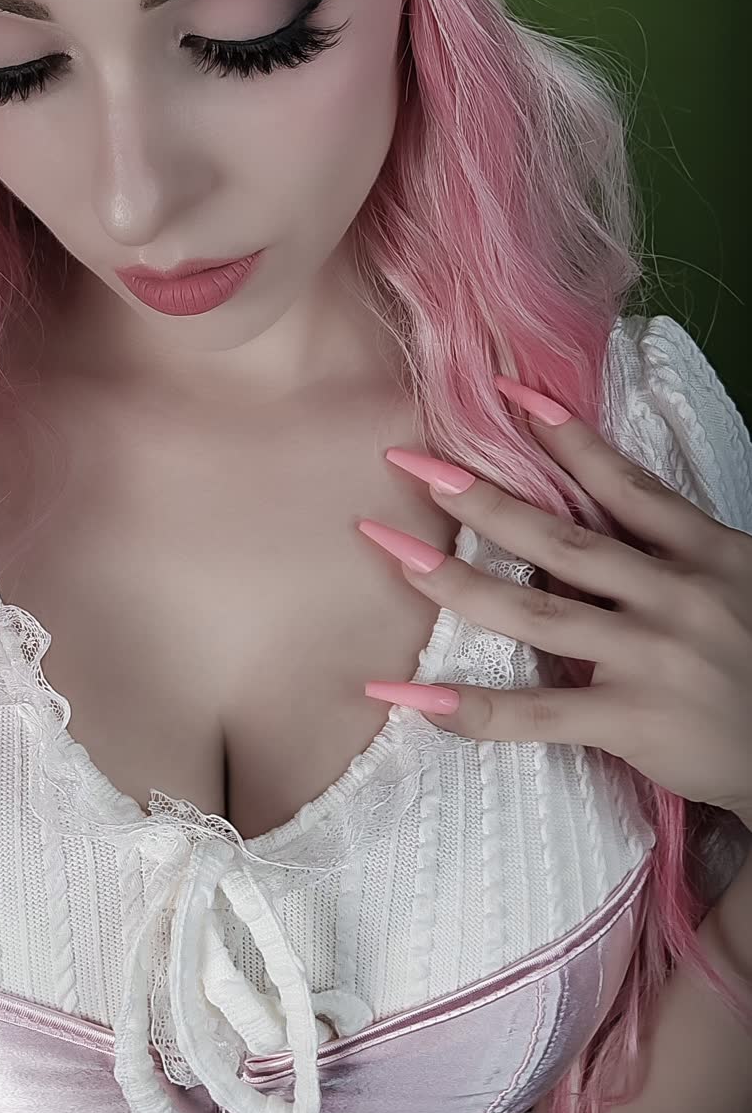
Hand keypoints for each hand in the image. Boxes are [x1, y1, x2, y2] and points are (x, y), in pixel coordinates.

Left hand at [356, 376, 751, 826]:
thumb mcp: (735, 581)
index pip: (623, 482)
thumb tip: (577, 520)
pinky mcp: (632, 719)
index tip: (508, 392)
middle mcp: (673, 594)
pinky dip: (472, 708)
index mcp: (703, 550)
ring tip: (395, 552)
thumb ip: (666, 550)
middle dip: (480, 498)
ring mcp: (650, 657)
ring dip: (456, 581)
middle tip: (411, 463)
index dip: (564, 436)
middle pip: (560, 538)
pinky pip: (536, 714)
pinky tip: (413, 698)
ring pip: (535, 612)